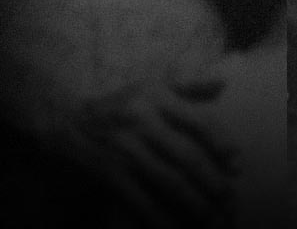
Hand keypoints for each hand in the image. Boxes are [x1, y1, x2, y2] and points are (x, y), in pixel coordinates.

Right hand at [49, 69, 237, 228]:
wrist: (60, 118)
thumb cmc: (117, 103)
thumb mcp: (151, 86)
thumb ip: (189, 86)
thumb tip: (224, 83)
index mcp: (158, 98)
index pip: (198, 122)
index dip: (221, 143)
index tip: (236, 163)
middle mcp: (142, 121)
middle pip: (186, 156)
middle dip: (211, 181)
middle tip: (229, 200)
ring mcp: (124, 149)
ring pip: (166, 180)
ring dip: (191, 202)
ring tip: (210, 217)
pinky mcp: (107, 172)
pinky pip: (137, 198)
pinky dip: (156, 215)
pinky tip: (171, 227)